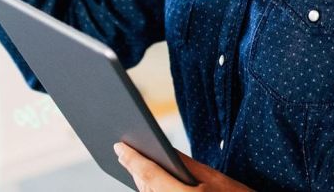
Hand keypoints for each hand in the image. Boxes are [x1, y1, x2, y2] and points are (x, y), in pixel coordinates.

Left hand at [114, 143, 250, 191]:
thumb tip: (165, 151)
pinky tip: (151, 183)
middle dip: (135, 169)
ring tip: (135, 165)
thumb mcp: (215, 179)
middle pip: (145, 188)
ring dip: (143, 183)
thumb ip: (185, 164)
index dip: (132, 159)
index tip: (119, 146)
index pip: (148, 174)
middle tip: (124, 151)